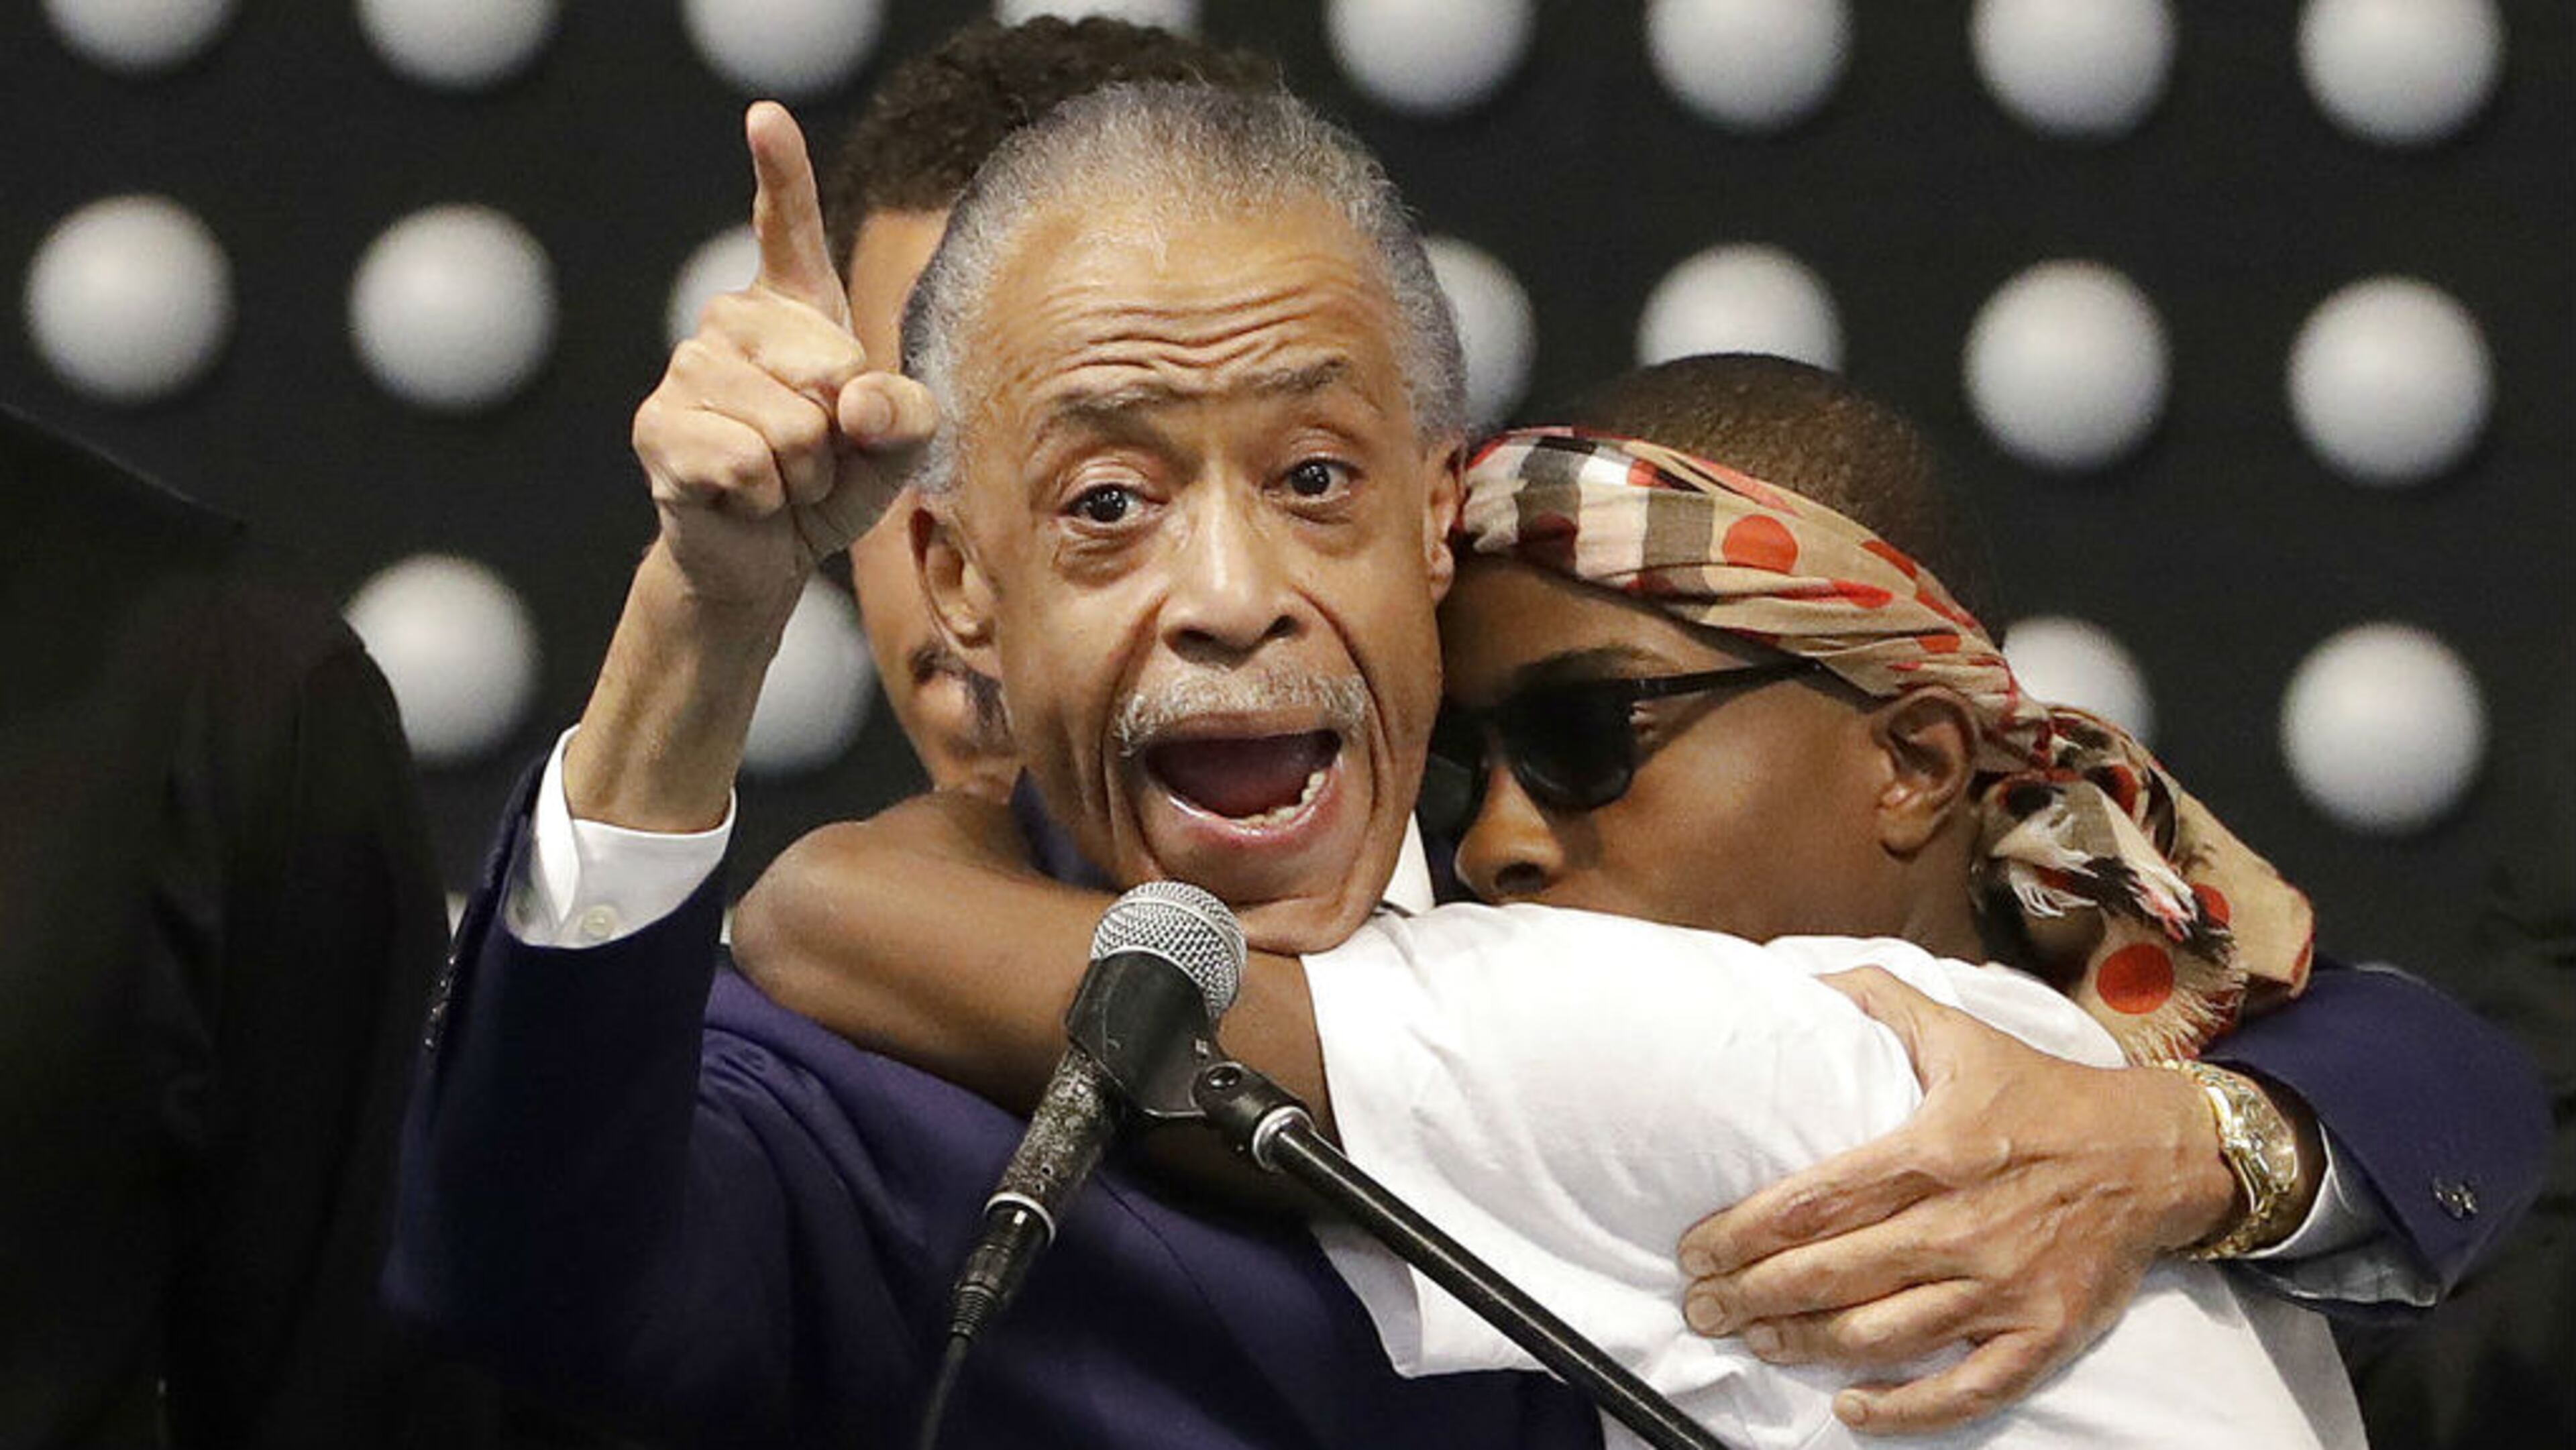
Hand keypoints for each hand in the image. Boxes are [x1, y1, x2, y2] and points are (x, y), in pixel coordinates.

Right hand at [630, 100, 934, 610]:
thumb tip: (853, 402)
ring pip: (791, 427)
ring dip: (803, 475)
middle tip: (814, 459)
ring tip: (781, 479)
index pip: (787, 224)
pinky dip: (765, 499)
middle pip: (830, 370)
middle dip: (841, 436)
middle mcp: (731, 320)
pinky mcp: (659, 425)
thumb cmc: (835, 484)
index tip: (765, 117)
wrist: (768, 553)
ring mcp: (687, 368)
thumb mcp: (899, 445)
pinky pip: (746, 463)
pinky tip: (745, 499)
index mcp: (794, 307)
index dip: (780, 170)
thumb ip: (907, 412)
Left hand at [1673, 966, 2234, 1433]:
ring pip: (1885, 1333)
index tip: (1696, 1249)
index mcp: (1937, 1150)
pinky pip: (1966, 1389)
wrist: (2157, 1153)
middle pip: (1835, 1273)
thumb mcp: (1962, 1032)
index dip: (1745, 1231)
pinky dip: (1905, 1409)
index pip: (1817, 1200)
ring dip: (1807, 1345)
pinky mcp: (2045, 1333)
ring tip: (1756, 1342)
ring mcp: (2006, 1286)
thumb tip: (1802, 977)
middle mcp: (1966, 1223)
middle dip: (1754, 1295)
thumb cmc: (2044, 1094)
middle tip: (1703, 1307)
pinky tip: (1851, 1409)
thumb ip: (1879, 1000)